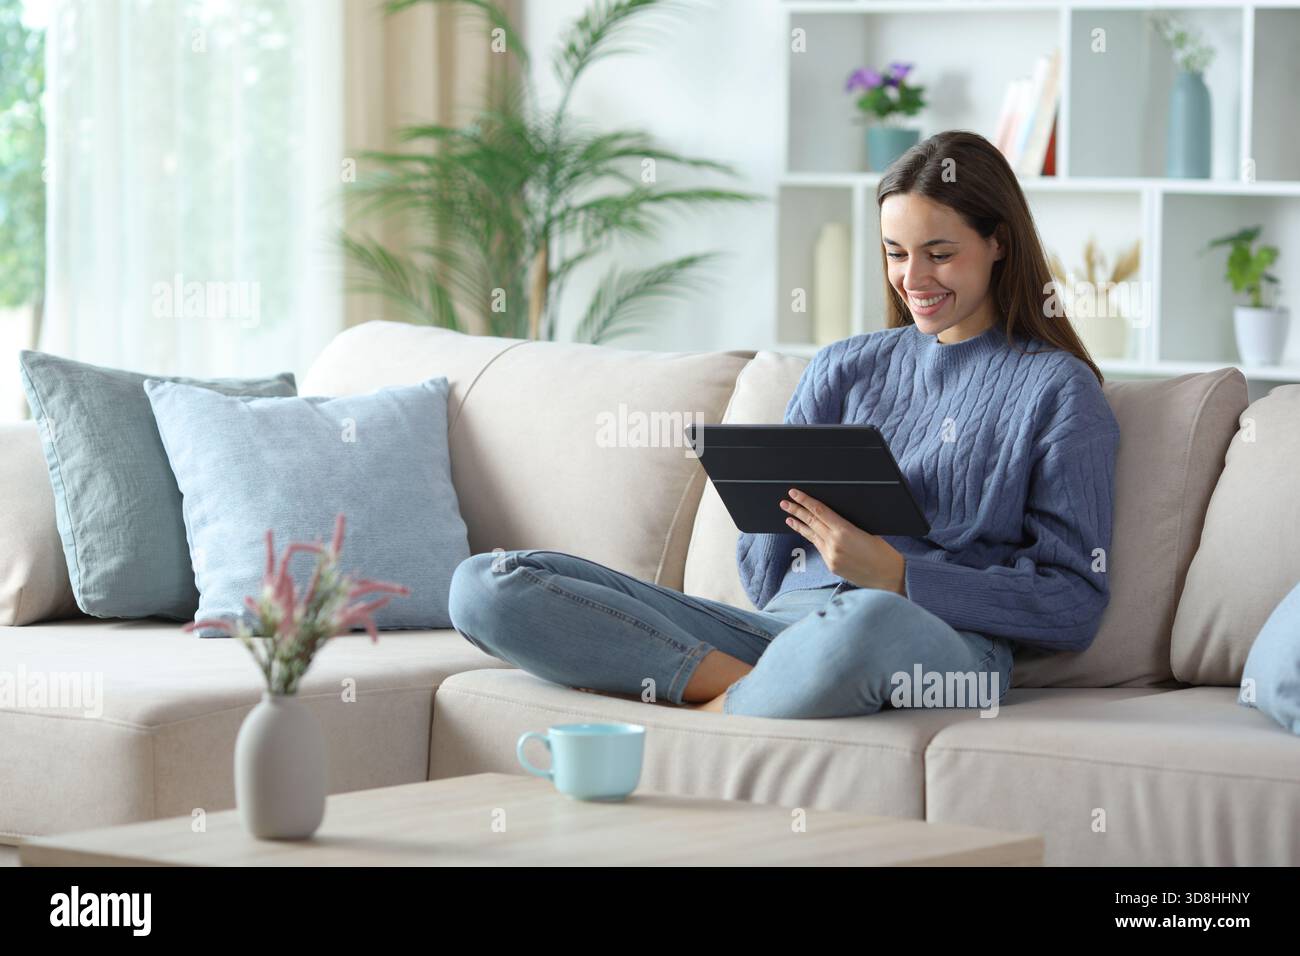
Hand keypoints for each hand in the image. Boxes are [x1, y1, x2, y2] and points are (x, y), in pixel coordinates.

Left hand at [780, 488, 906, 594]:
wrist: (888, 577)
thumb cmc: (883, 552)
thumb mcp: (867, 530)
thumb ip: (846, 524)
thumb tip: (831, 516)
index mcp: (844, 531)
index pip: (819, 511)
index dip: (805, 501)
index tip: (795, 493)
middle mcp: (834, 544)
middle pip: (811, 522)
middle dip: (796, 510)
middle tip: (785, 502)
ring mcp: (831, 556)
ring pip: (812, 535)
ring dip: (799, 525)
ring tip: (788, 517)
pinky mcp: (831, 566)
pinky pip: (819, 547)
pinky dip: (811, 537)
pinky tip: (806, 532)